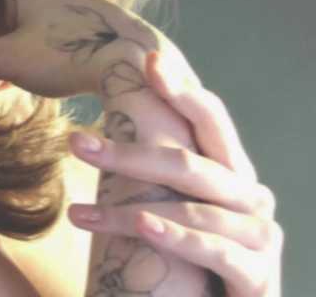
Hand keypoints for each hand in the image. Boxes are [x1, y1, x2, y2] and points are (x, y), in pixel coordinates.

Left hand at [67, 52, 283, 296]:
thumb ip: (165, 174)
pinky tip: (142, 225)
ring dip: (125, 210)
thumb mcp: (183, 206)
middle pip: (186, 162)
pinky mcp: (257, 273)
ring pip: (188, 207)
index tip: (148, 61)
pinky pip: (210, 247)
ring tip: (78, 213)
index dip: (181, 88)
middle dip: (127, 152)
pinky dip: (173, 235)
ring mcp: (258, 233)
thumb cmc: (203, 251)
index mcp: (230, 170)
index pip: (209, 118)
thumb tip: (110, 133)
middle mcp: (249, 194)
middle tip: (75, 143)